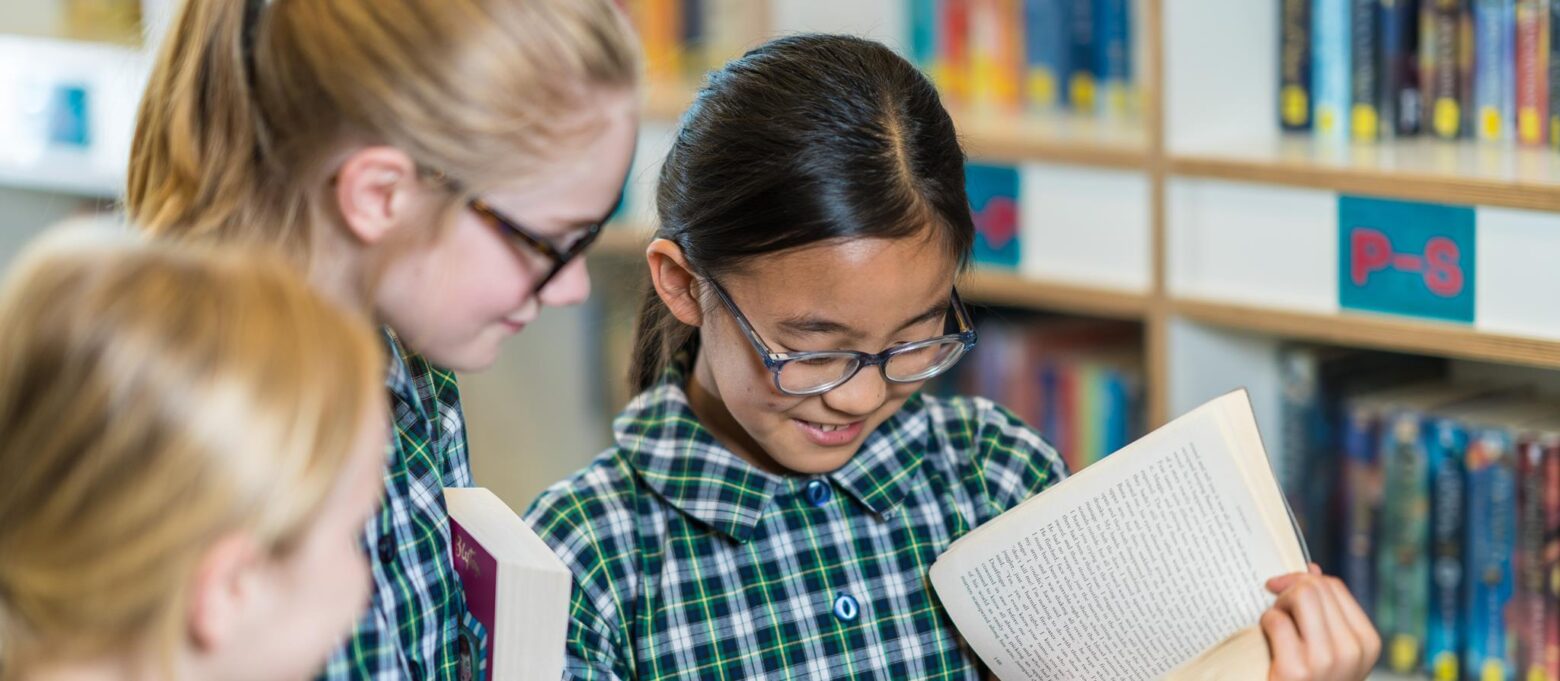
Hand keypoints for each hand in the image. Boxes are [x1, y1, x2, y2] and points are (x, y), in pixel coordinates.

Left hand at [1261, 564, 1379, 680]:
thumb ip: (1324, 611)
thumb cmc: (1312, 680)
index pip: (1333, 586)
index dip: (1303, 579)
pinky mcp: (1297, 671)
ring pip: (1300, 595)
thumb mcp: (1328, 649)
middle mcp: (1352, 651)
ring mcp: (1327, 662)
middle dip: (1288, 590)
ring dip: (1278, 605)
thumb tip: (1312, 568)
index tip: (1283, 590)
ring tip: (1275, 626)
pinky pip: (1276, 620)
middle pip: (1315, 586)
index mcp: (1366, 643)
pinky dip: (1265, 623)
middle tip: (1276, 610)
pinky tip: (1267, 641)